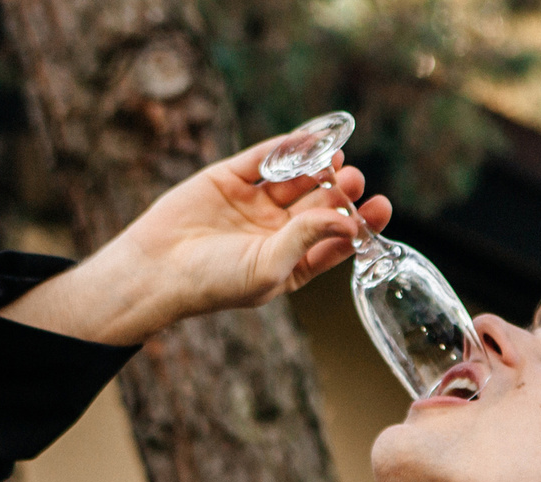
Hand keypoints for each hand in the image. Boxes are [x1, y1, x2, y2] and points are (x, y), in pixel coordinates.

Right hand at [1, 134, 391, 345]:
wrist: (158, 268)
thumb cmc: (215, 282)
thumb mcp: (270, 267)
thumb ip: (308, 239)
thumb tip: (351, 222)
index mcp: (291, 262)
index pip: (334, 240)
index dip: (360, 223)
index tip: (382, 206)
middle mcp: (276, 233)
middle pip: (318, 206)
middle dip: (339, 192)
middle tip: (355, 178)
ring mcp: (253, 204)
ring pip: (294, 180)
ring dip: (316, 168)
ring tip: (336, 160)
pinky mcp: (230, 179)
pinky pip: (263, 159)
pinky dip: (285, 148)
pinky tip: (307, 141)